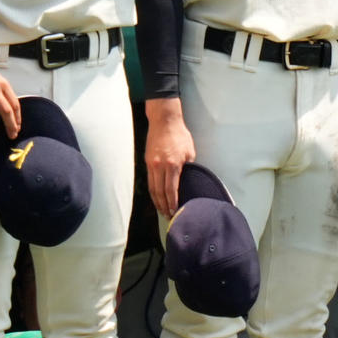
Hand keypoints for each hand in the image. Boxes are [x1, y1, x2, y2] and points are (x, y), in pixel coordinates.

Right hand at [145, 99, 195, 218]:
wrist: (164, 121)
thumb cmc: (180, 135)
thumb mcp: (189, 152)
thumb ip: (188, 168)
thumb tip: (187, 180)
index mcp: (172, 165)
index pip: (170, 190)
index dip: (172, 203)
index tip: (175, 212)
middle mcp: (159, 166)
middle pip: (159, 192)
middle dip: (163, 206)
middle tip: (168, 216)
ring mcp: (151, 164)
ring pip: (152, 187)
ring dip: (157, 200)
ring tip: (161, 210)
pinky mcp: (147, 161)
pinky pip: (149, 180)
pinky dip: (153, 190)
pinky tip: (156, 196)